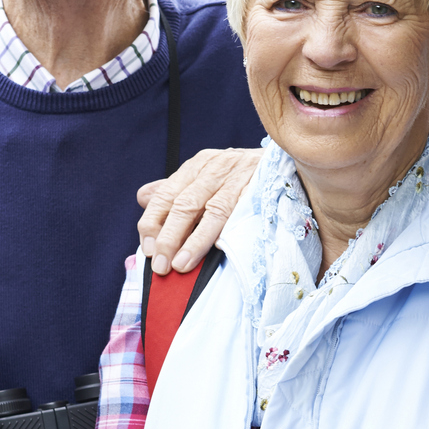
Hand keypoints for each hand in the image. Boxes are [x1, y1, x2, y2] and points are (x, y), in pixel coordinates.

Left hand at [136, 147, 260, 273]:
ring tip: (181, 264)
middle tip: (161, 264)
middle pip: (185, 203)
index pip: (166, 195)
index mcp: (198, 165)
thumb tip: (143, 198)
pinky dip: (226, 230)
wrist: (284, 163)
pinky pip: (241, 211)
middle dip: (169, 237)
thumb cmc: (239, 176)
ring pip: (211, 210)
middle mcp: (216, 167)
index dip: (153, 222)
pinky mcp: (261, 188)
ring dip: (194, 241)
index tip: (148, 249)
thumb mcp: (205, 177)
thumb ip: (174, 189)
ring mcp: (240, 177)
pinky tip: (217, 249)